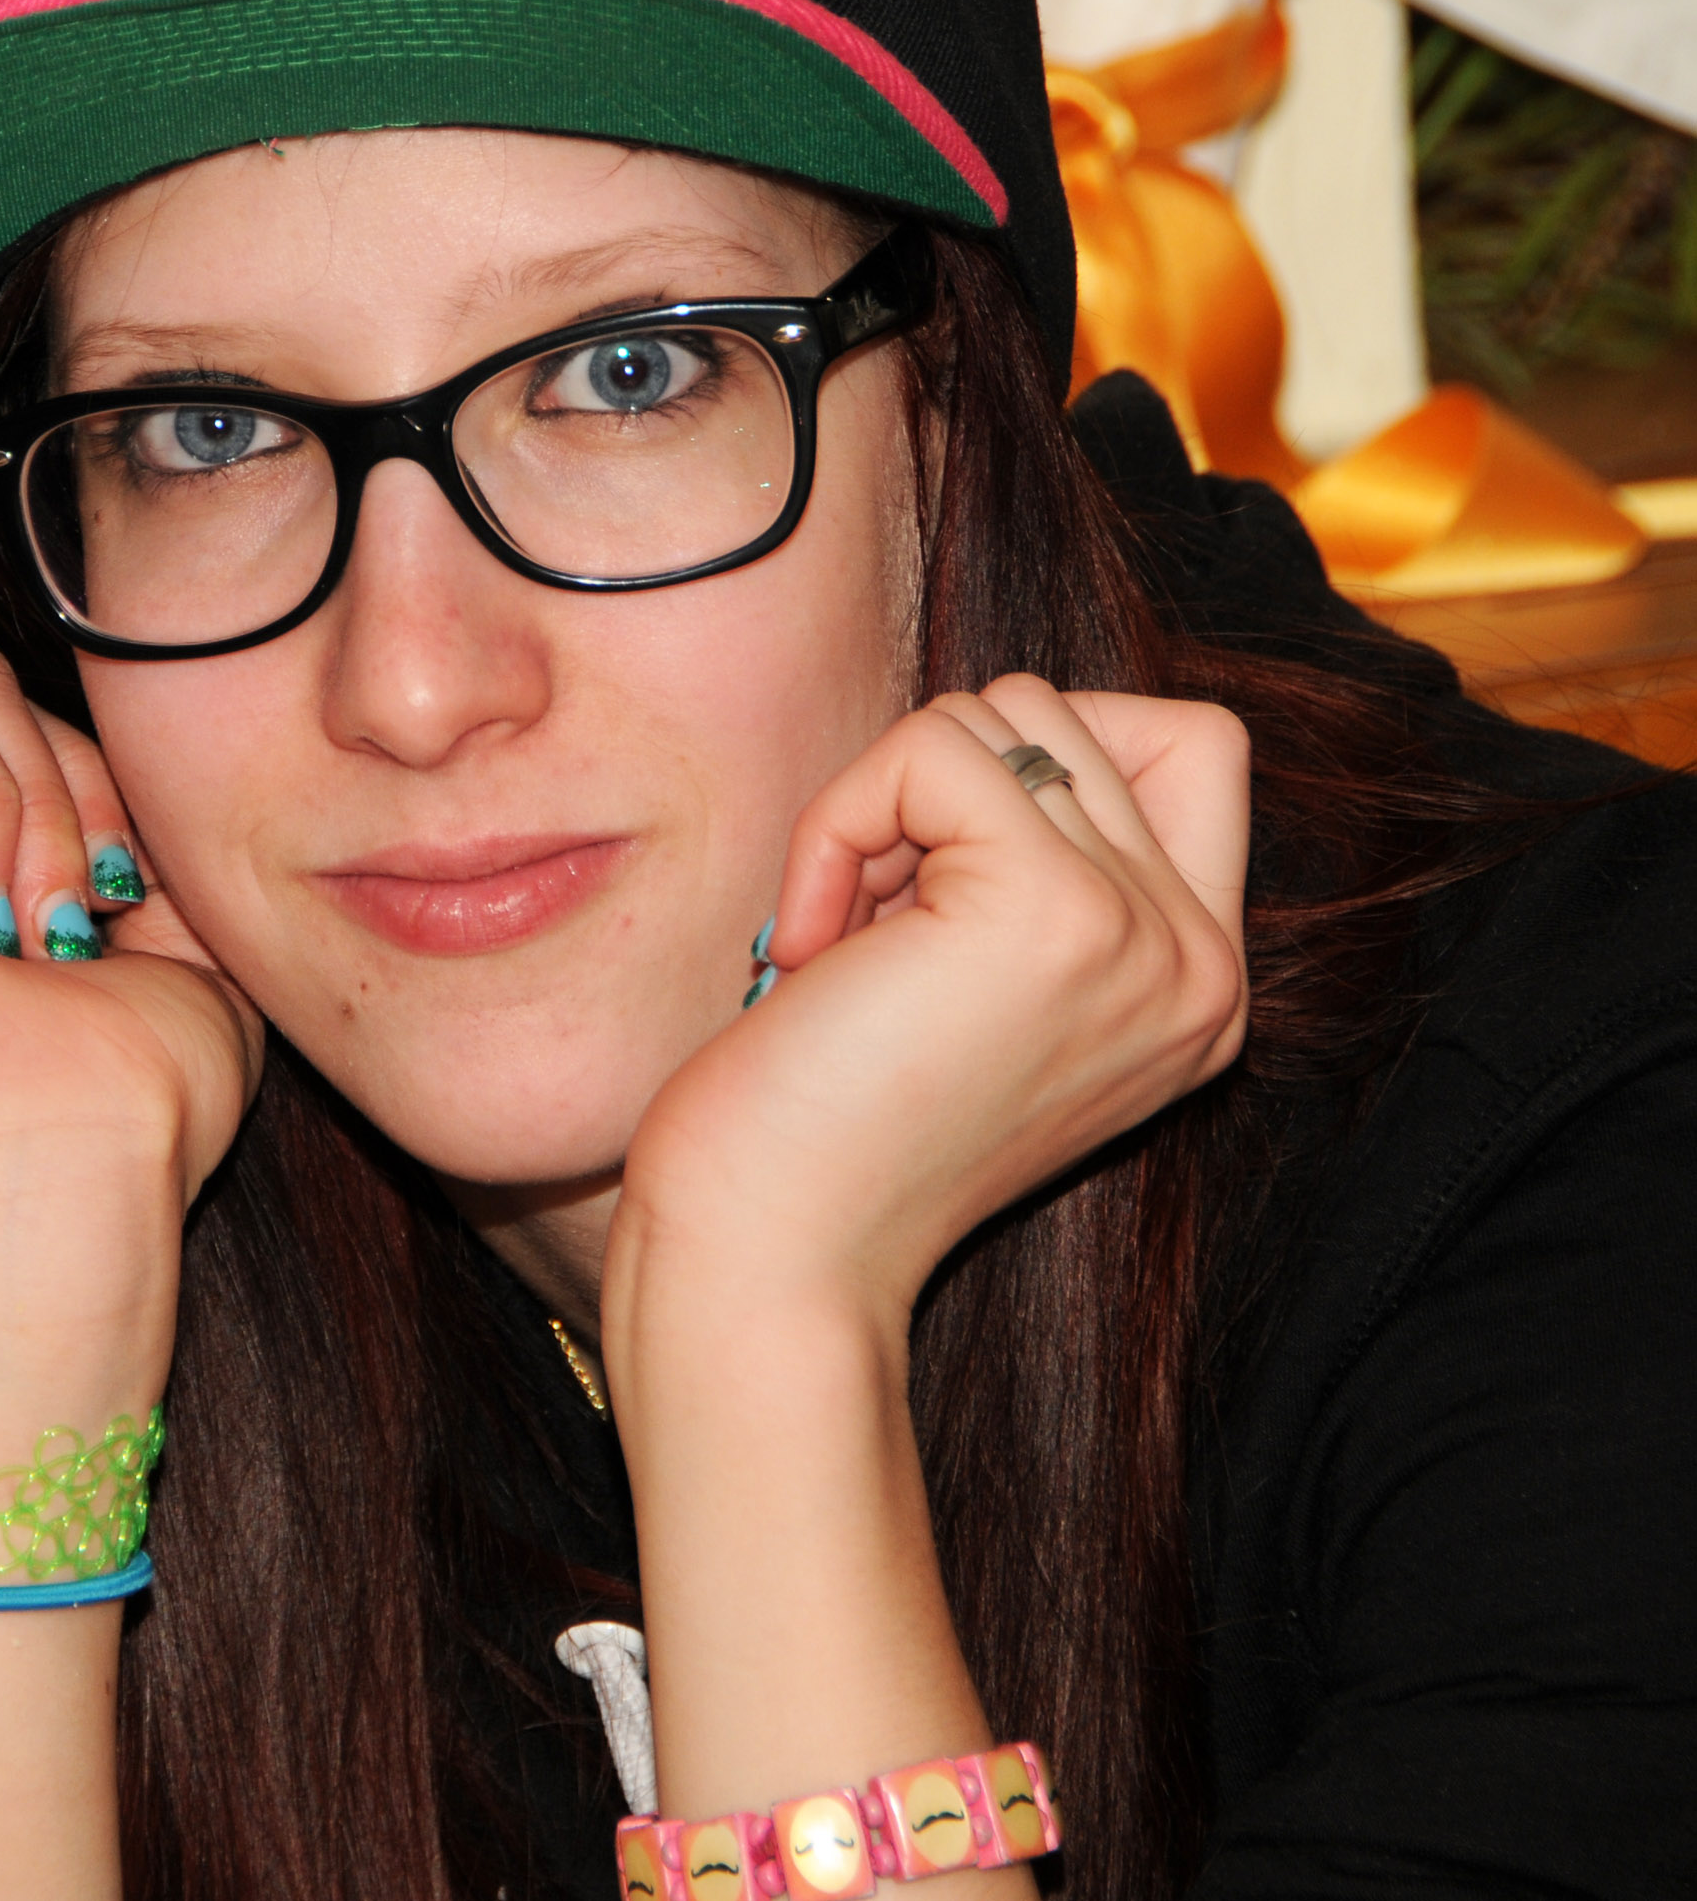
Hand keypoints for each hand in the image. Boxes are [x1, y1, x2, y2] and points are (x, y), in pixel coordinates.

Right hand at [0, 629, 262, 1450]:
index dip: (91, 770)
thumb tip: (119, 731)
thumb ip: (129, 817)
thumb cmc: (131, 1088)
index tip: (113, 894)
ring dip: (6, 791)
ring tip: (12, 923)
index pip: (14, 701)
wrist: (63, 1163)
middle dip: (50, 772)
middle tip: (59, 915)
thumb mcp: (177, 924)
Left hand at [609, 677, 1247, 1339]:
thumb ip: (1034, 859)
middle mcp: (1199, 964)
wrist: (775, 1261)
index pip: (1193, 744)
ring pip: (996, 716)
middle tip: (870, 922)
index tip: (942, 867)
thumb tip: (1000, 725)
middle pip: (1068, 712)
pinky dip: (838, 822)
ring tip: (844, 943)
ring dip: (878, 806)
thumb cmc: (830, 1122)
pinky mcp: (1051, 907)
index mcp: (1199, 987)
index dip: (1048, 751)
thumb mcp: (977, 980)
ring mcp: (1140, 934)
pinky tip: (812, 948)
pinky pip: (929, 749)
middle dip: (933, 787)